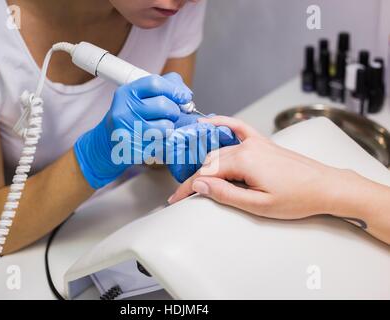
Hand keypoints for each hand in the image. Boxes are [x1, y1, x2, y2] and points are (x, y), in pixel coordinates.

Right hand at [74, 73, 192, 188]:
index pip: (155, 84)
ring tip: (162, 127)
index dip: (174, 90)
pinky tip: (155, 139)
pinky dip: (164, 140)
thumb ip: (165, 87)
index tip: (184, 97)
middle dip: (174, 111)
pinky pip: (162, 143)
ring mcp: (128, 131)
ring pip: (166, 126)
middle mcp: (124, 110)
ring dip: (170, 127)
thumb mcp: (141, 96)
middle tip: (171, 114)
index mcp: (126, 93)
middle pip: (163, 105)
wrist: (108, 142)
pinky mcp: (134, 148)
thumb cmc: (131, 116)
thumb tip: (186, 94)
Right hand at [168, 116, 345, 219]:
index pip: (206, 173)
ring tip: (194, 176)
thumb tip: (199, 184)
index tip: (175, 198)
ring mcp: (255, 142)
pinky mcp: (263, 142)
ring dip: (205, 162)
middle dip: (196, 178)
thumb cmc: (297, 198)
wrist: (326, 187)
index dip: (187, 187)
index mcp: (245, 161)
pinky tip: (209, 123)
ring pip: (220, 149)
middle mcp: (247, 147)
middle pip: (210, 161)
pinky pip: (238, 127)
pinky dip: (221, 124)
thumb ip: (226, 193)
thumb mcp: (259, 205)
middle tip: (185, 194)